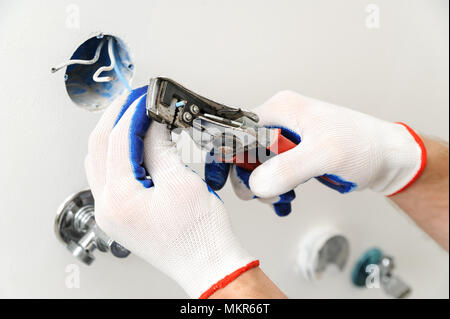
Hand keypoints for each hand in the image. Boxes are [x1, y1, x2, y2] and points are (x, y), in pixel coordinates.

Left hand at [85, 86, 257, 297]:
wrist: (209, 265)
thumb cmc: (201, 236)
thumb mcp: (182, 182)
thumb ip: (160, 147)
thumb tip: (152, 120)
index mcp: (119, 200)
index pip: (116, 140)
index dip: (132, 112)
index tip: (145, 95)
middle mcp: (107, 207)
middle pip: (99, 148)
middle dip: (116, 118)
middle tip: (134, 98)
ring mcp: (112, 213)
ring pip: (101, 162)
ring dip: (115, 135)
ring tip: (134, 116)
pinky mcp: (122, 215)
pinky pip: (111, 176)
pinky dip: (120, 155)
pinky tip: (135, 144)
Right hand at [206, 90, 425, 207]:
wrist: (386, 158)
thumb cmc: (363, 146)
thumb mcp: (325, 154)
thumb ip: (287, 168)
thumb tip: (255, 184)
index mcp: (280, 109)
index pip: (236, 130)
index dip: (226, 156)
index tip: (222, 181)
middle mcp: (279, 120)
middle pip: (242, 150)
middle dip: (249, 177)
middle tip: (263, 195)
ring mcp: (285, 138)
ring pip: (255, 165)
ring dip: (263, 187)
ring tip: (283, 199)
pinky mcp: (293, 153)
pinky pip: (271, 173)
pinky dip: (274, 189)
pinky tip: (287, 199)